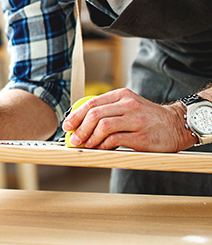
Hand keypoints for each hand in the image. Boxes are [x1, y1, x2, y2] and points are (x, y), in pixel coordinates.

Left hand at [60, 88, 190, 151]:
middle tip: (74, 139)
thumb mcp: (128, 106)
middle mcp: (128, 105)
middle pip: (94, 114)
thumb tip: (81, 124)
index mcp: (122, 96)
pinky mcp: (141, 137)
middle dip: (80, 128)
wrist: (177, 125)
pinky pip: (115, 139)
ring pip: (103, 126)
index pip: (92, 103)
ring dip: (90, 138)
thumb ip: (108, 111)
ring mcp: (136, 121)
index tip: (67, 125)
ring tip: (87, 145)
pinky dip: (104, 145)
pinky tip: (102, 148)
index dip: (76, 115)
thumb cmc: (149, 118)